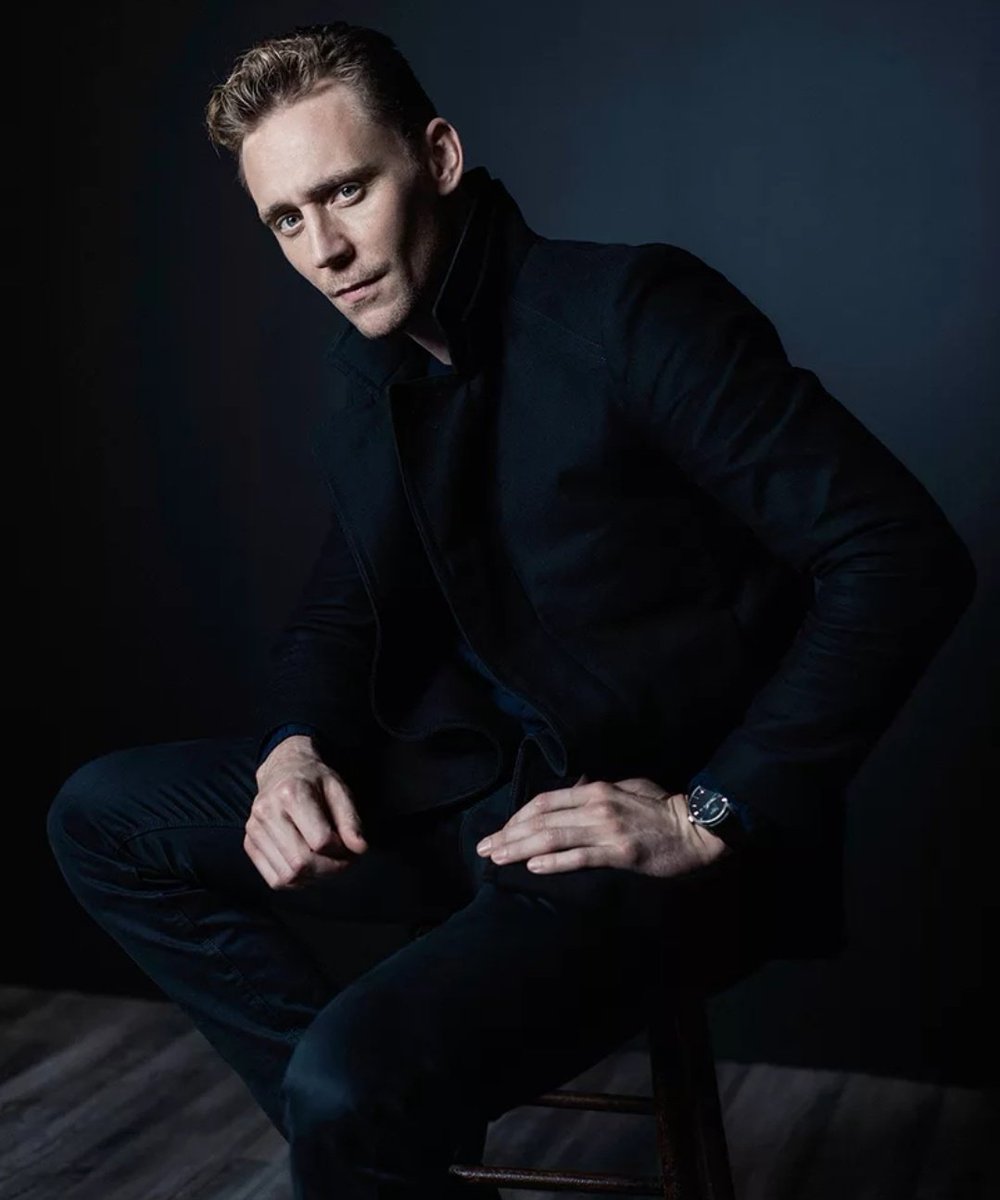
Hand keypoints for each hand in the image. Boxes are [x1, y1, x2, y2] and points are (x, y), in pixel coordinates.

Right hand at [246, 734, 367, 889]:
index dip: (341, 850)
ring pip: (287, 876)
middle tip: (343, 861)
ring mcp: (254, 829)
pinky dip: (297, 882)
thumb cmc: (315, 780)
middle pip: (301, 863)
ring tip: (326, 863)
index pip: (320, 841)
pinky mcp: (249, 843)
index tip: (349, 846)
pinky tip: (309, 867)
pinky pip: (274, 880)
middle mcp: (267, 812)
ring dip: (314, 878)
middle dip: (329, 869)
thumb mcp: (339, 790)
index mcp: (290, 793)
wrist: (283, 769)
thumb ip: (351, 820)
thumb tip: (360, 849)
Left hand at [475, 774, 731, 877]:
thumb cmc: (662, 807)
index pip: (545, 801)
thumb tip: (572, 791)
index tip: (501, 829)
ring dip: (520, 848)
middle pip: (541, 819)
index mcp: (596, 789)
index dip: (518, 815)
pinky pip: (580, 857)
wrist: (696, 828)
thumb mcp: (628, 787)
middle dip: (508, 833)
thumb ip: (597, 791)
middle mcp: (596, 806)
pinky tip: (532, 866)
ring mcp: (607, 829)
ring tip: (498, 858)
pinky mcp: (619, 853)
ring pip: (553, 837)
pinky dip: (553, 861)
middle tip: (484, 848)